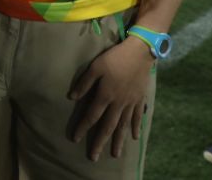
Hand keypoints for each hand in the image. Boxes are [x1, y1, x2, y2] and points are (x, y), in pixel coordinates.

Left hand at [69, 36, 153, 161]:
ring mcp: (130, 103)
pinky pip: (137, 117)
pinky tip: (134, 138)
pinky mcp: (140, 99)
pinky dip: (135, 128)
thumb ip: (84, 83)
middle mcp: (118, 103)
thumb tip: (72, 97)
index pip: (92, 116)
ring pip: (123, 126)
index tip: (75, 138)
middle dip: (100, 142)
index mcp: (105, 95)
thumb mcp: (95, 66)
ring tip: (115, 154)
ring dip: (118, 141)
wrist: (140, 53)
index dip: (83, 127)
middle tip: (94, 158)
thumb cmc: (114, 58)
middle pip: (107, 126)